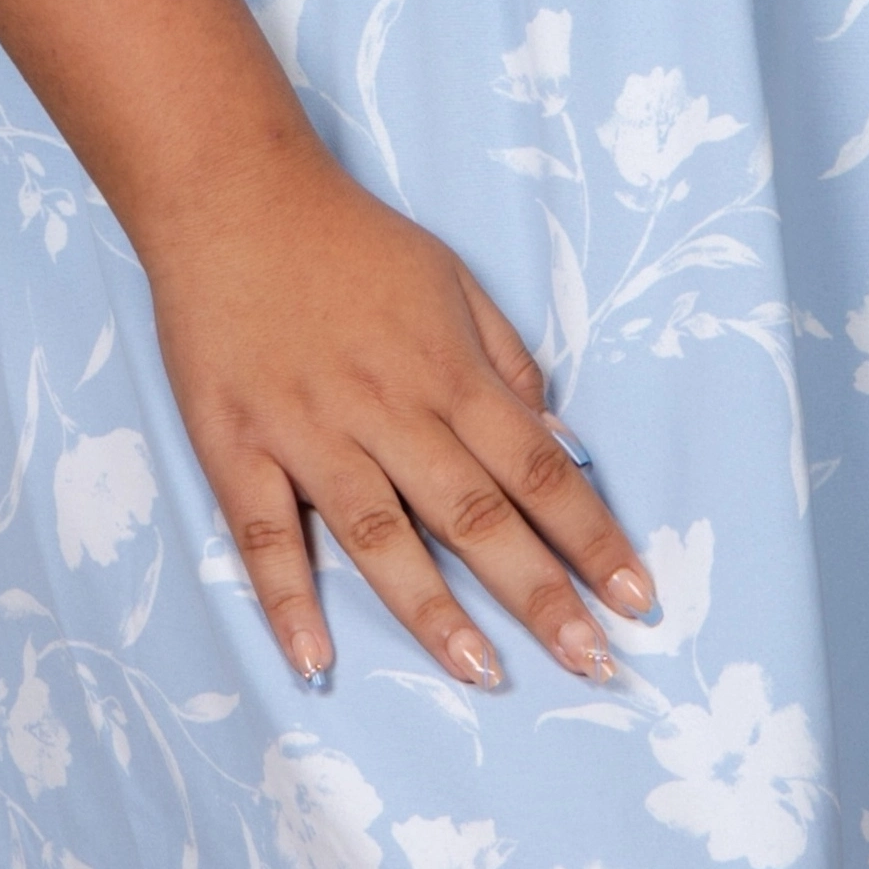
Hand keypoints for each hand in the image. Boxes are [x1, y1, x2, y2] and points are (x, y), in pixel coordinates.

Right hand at [137, 145, 657, 692]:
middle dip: (540, 593)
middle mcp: (387, 409)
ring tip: (484, 674)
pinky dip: (288, 600)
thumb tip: (561, 439)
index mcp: (447, 371)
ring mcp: (308, 432)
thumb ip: (507, 361)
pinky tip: (313, 658)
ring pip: (381, 537)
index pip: (538, 467)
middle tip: (592, 663)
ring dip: (434, 612)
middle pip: (476, 514)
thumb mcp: (452, 280)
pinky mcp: (237, 446)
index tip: (636, 597)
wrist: (232, 194)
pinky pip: (264, 534)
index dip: (591, 536)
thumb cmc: (350, 240)